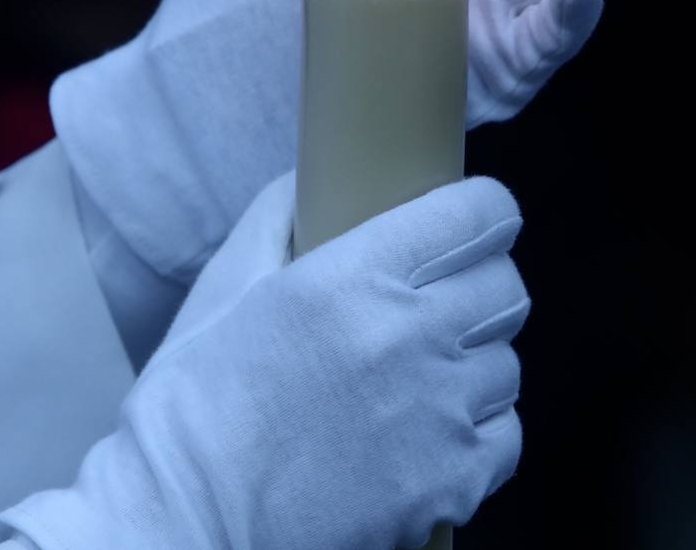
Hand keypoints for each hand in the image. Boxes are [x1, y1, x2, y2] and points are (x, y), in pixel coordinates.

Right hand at [0, 172, 530, 549]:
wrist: (187, 519)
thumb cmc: (196, 402)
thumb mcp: (227, 285)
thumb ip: (278, 215)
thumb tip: (314, 180)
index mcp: (357, 275)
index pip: (482, 214)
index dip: (482, 214)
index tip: (472, 224)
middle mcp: (410, 336)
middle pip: (508, 288)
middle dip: (482, 287)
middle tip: (443, 305)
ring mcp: (437, 413)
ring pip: (507, 365)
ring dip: (474, 366)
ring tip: (422, 381)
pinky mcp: (450, 482)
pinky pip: (506, 436)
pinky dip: (478, 434)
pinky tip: (429, 436)